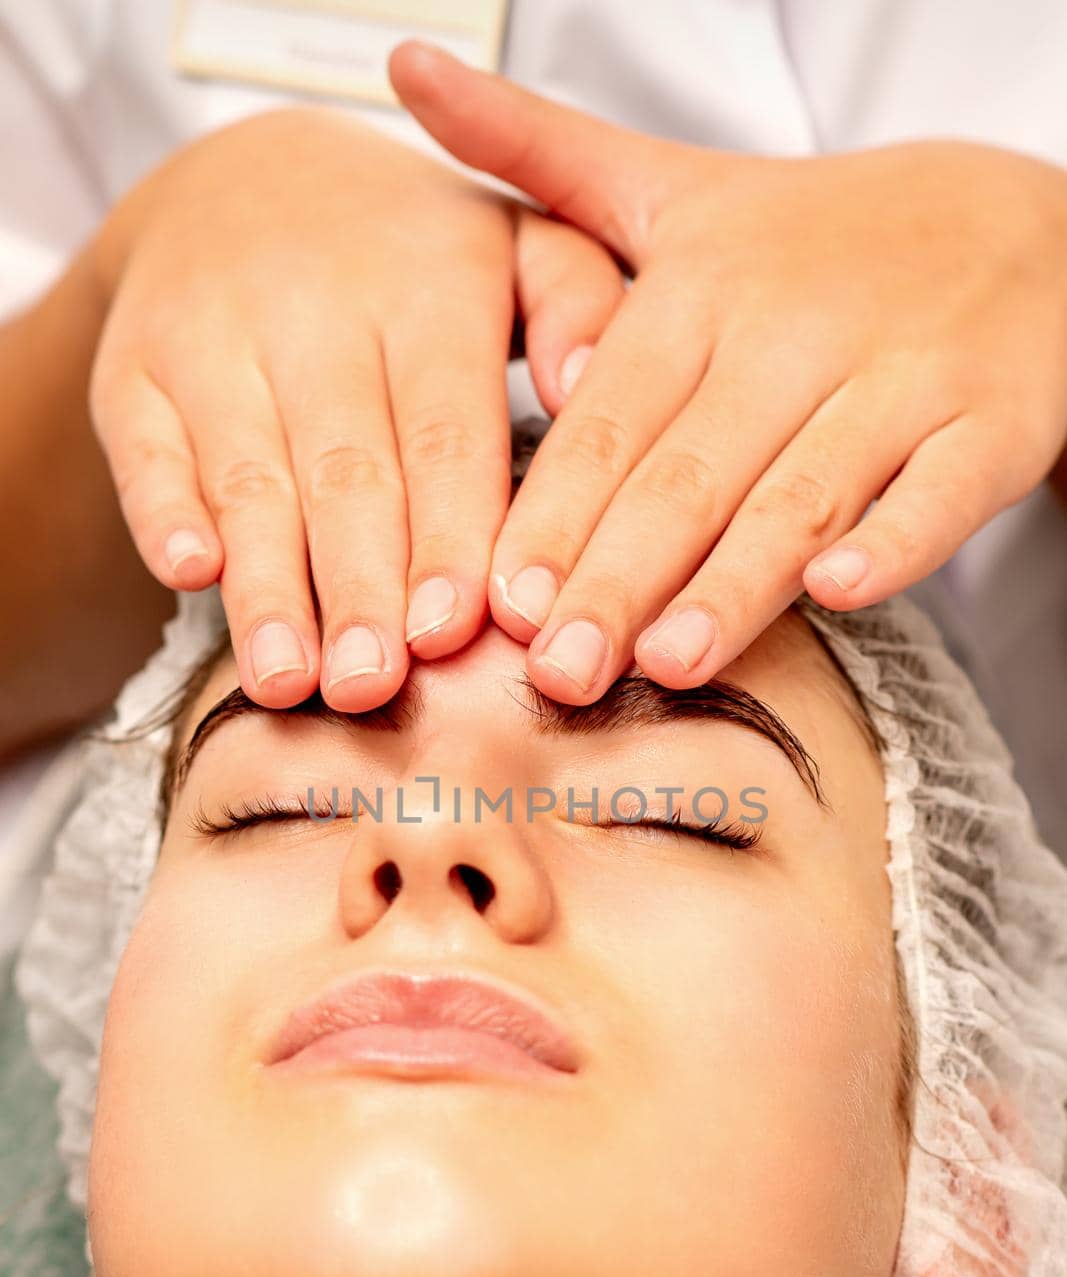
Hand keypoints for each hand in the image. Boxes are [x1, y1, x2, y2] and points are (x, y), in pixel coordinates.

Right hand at [87, 107, 623, 708]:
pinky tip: (186, 575)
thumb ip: (574, 303)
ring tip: (287, 679)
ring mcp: (213, 339)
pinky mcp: (135, 371)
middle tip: (371, 688)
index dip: (447, 536)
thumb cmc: (414, 255)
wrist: (248, 181)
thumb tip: (588, 385)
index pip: (444, 432)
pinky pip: (143, 449)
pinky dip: (161, 511)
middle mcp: (316, 310)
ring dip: (267, 586)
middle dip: (359, 588)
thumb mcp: (514, 244)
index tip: (453, 633)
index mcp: (428, 288)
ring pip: (248, 479)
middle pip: (346, 472)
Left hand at [391, 43, 1066, 702]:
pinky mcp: (991, 423)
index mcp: (707, 284)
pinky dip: (894, 540)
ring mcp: (902, 376)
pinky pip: (939, 493)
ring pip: (802, 493)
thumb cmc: (821, 240)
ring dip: (735, 581)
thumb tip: (407, 74)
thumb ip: (542, 154)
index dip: (554, 507)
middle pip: (690, 469)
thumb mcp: (678, 190)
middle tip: (556, 670)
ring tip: (667, 661)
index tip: (498, 599)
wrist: (1024, 228)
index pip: (615, 413)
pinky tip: (839, 592)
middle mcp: (796, 328)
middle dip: (618, 575)